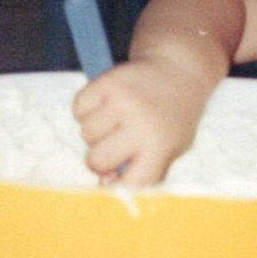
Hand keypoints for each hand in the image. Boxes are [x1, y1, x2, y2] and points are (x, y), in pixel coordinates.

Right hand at [70, 57, 211, 186]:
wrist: (178, 70)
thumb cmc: (171, 118)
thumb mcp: (172, 148)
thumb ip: (144, 170)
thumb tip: (104, 182)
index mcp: (160, 145)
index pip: (130, 183)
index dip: (117, 187)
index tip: (114, 182)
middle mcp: (141, 123)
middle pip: (97, 160)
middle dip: (99, 160)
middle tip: (112, 148)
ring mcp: (123, 100)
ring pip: (86, 133)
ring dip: (95, 132)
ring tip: (113, 122)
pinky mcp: (107, 81)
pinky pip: (78, 108)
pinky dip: (86, 109)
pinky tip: (104, 104)